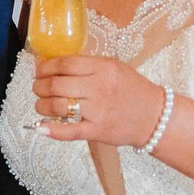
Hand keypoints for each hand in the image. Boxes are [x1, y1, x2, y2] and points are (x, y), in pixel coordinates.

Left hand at [33, 54, 168, 146]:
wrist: (156, 116)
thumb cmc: (133, 90)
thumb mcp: (114, 67)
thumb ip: (86, 65)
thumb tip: (51, 64)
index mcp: (103, 68)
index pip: (65, 64)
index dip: (45, 67)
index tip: (40, 71)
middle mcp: (99, 87)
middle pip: (57, 84)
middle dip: (40, 86)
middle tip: (37, 88)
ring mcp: (98, 110)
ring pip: (58, 106)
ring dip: (42, 105)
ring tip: (41, 105)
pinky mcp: (98, 130)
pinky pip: (70, 131)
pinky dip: (52, 130)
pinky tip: (41, 127)